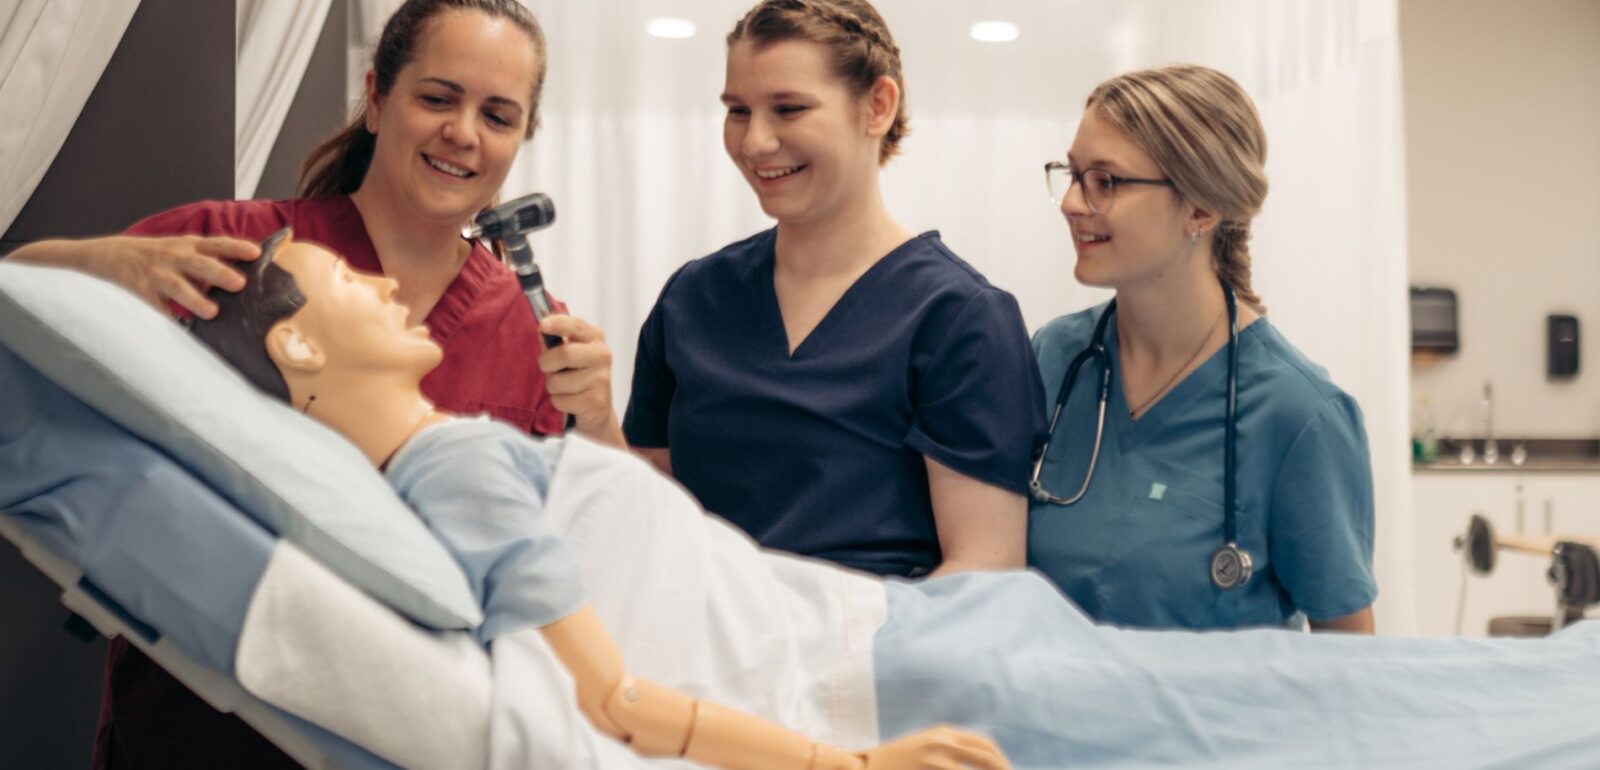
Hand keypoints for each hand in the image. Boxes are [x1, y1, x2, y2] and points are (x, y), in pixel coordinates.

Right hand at [9, 234, 259, 318]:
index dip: (237, 248)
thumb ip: (207, 263)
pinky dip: (164, 318)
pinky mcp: (138, 290)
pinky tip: (177, 330)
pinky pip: (153, 307)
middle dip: (220, 273)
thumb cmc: (153, 255)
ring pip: (177, 286)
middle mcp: (172, 257)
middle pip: (200, 263)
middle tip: (239, 284)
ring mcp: (154, 273)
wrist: (104, 253)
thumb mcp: (179, 250)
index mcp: (187, 245)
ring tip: (211, 312)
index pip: (217, 244)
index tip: (257, 253)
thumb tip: (242, 281)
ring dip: (195, 299)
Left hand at [537, 314, 625, 446]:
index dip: (557, 324)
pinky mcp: (596, 401)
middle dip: (546, 364)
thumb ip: (554, 341)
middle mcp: (602, 355)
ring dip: (553, 387)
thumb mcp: (567, 352)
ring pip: (557, 382)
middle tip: (548, 368)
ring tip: (565, 387)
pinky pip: (560, 401)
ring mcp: (602, 379)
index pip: (575, 326)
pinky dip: (559, 402)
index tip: (542, 326)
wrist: (597, 406)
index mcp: (594, 337)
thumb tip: (541, 329)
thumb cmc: (577, 373)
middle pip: (564, 353)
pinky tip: (572, 400)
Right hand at [857, 726, 1009, 769]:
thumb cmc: (896, 762)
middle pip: (988, 759)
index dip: (1002, 762)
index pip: (986, 746)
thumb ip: (949, 750)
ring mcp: (936, 759)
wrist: (864, 767)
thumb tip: (981, 761)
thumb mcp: (924, 747)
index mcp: (944, 734)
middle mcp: (943, 742)